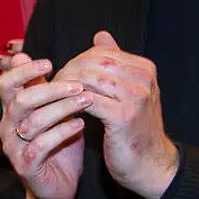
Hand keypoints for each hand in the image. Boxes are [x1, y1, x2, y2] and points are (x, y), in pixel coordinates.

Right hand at [0, 53, 90, 198]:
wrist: (59, 184)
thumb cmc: (58, 143)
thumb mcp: (54, 110)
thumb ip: (44, 85)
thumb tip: (31, 53)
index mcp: (12, 110)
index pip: (7, 83)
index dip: (25, 70)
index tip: (51, 62)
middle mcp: (8, 127)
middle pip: (21, 101)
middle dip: (52, 89)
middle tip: (79, 84)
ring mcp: (15, 147)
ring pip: (33, 122)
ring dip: (63, 109)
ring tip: (88, 101)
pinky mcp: (26, 166)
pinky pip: (40, 145)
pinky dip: (62, 132)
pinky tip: (81, 125)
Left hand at [58, 32, 179, 198]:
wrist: (150, 163)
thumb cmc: (132, 128)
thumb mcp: (127, 91)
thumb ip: (114, 63)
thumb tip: (100, 35)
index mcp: (143, 68)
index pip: (99, 53)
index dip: (74, 64)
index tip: (59, 78)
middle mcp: (143, 78)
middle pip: (91, 63)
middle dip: (66, 74)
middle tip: (49, 88)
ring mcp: (136, 96)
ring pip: (86, 80)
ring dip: (63, 89)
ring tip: (50, 100)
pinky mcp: (123, 116)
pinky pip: (86, 102)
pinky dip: (68, 104)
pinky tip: (59, 112)